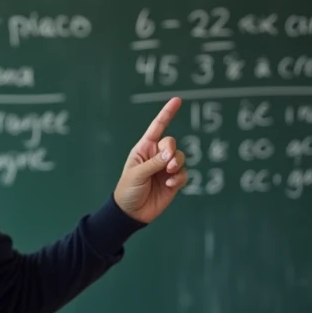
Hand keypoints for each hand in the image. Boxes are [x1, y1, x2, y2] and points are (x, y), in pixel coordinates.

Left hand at [114, 97, 186, 223]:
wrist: (131, 212)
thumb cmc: (128, 190)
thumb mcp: (137, 174)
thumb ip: (154, 162)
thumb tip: (171, 154)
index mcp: (144, 149)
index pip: (157, 127)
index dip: (167, 113)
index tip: (177, 100)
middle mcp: (156, 156)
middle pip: (171, 143)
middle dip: (171, 150)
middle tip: (166, 162)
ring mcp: (165, 169)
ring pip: (180, 157)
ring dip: (176, 163)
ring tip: (168, 173)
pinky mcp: (173, 181)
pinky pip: (183, 174)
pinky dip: (179, 177)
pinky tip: (170, 184)